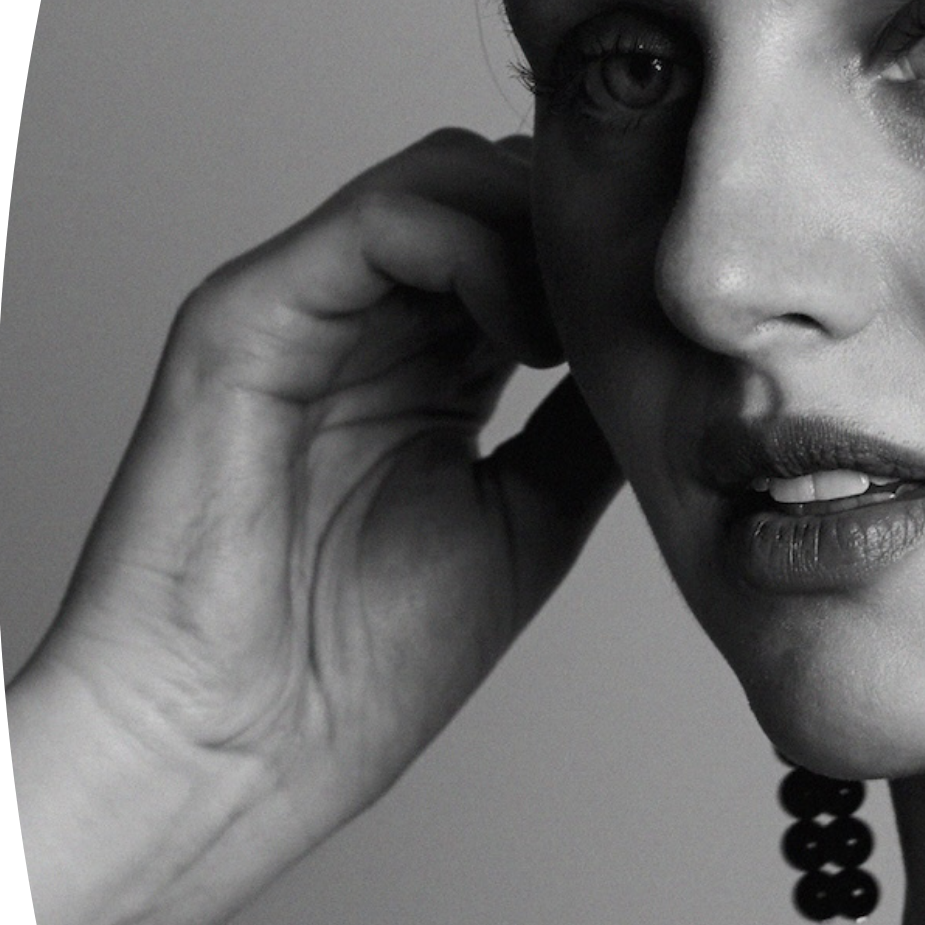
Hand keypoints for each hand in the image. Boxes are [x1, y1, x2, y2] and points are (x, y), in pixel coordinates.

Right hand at [9, 128, 620, 924]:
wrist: (233, 750)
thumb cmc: (353, 669)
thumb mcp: (528, 521)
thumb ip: (587, 426)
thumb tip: (679, 359)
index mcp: (426, 369)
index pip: (532, 248)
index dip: (616, 261)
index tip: (691, 322)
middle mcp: (363, 322)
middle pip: (499, 188)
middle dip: (591, 226)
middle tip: (655, 306)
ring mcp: (306, 308)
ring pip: (446, 173)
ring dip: (544, 228)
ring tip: (585, 335)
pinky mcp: (248, 313)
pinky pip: (380, 216)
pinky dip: (476, 246)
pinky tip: (528, 341)